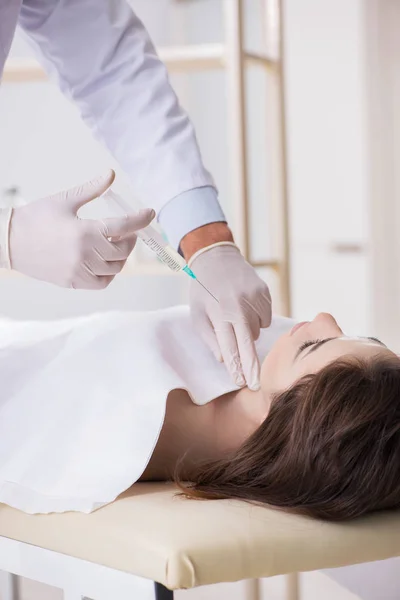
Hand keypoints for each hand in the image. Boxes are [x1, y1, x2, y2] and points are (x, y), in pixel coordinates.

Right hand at [8, 170, 154, 288]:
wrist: (8, 242)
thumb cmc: (35, 218)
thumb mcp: (65, 201)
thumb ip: (92, 189)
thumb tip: (110, 174)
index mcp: (84, 231)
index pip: (122, 226)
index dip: (140, 219)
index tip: (150, 214)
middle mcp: (84, 254)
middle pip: (122, 250)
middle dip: (130, 239)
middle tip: (129, 231)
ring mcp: (78, 271)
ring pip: (115, 268)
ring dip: (121, 257)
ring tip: (117, 245)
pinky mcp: (72, 282)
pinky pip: (101, 283)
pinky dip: (109, 274)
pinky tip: (106, 262)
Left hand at [188, 243, 271, 389]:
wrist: (217, 259)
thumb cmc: (204, 291)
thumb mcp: (198, 315)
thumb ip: (210, 338)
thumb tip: (224, 359)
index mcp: (220, 314)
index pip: (230, 348)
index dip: (236, 367)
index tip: (242, 383)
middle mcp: (239, 307)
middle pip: (248, 345)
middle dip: (252, 367)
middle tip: (256, 385)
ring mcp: (254, 299)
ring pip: (257, 331)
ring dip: (248, 334)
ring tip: (235, 318)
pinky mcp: (264, 293)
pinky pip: (265, 318)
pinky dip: (257, 320)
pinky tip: (245, 309)